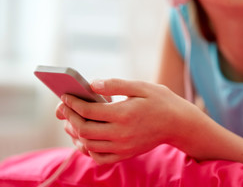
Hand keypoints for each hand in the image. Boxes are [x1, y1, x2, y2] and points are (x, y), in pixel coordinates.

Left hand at [55, 79, 193, 164]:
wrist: (178, 124)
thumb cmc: (160, 101)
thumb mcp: (141, 86)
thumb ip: (115, 84)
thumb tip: (92, 84)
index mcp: (124, 114)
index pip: (88, 111)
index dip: (73, 102)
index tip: (65, 95)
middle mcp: (121, 134)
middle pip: (84, 129)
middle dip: (69, 117)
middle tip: (63, 107)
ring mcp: (123, 147)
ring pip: (88, 145)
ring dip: (75, 133)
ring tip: (71, 121)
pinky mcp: (126, 154)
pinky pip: (100, 158)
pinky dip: (88, 150)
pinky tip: (85, 138)